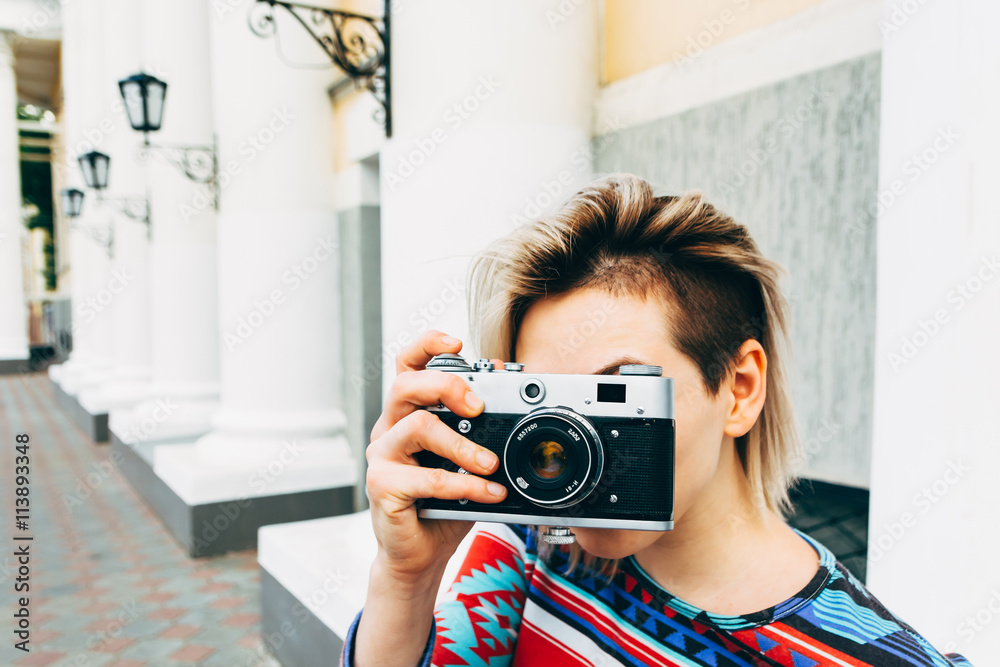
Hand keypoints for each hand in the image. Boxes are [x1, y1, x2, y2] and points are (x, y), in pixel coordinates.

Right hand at [366, 330, 507, 581]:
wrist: (420, 553)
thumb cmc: (442, 503)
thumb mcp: (467, 459)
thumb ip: (481, 425)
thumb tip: (505, 383)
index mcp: (408, 413)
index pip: (407, 365)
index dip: (427, 345)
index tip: (458, 341)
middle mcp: (389, 428)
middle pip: (405, 385)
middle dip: (447, 386)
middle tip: (479, 406)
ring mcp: (381, 457)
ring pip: (417, 428)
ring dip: (462, 444)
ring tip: (490, 463)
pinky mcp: (382, 486)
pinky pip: (427, 478)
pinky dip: (465, 484)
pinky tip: (488, 492)